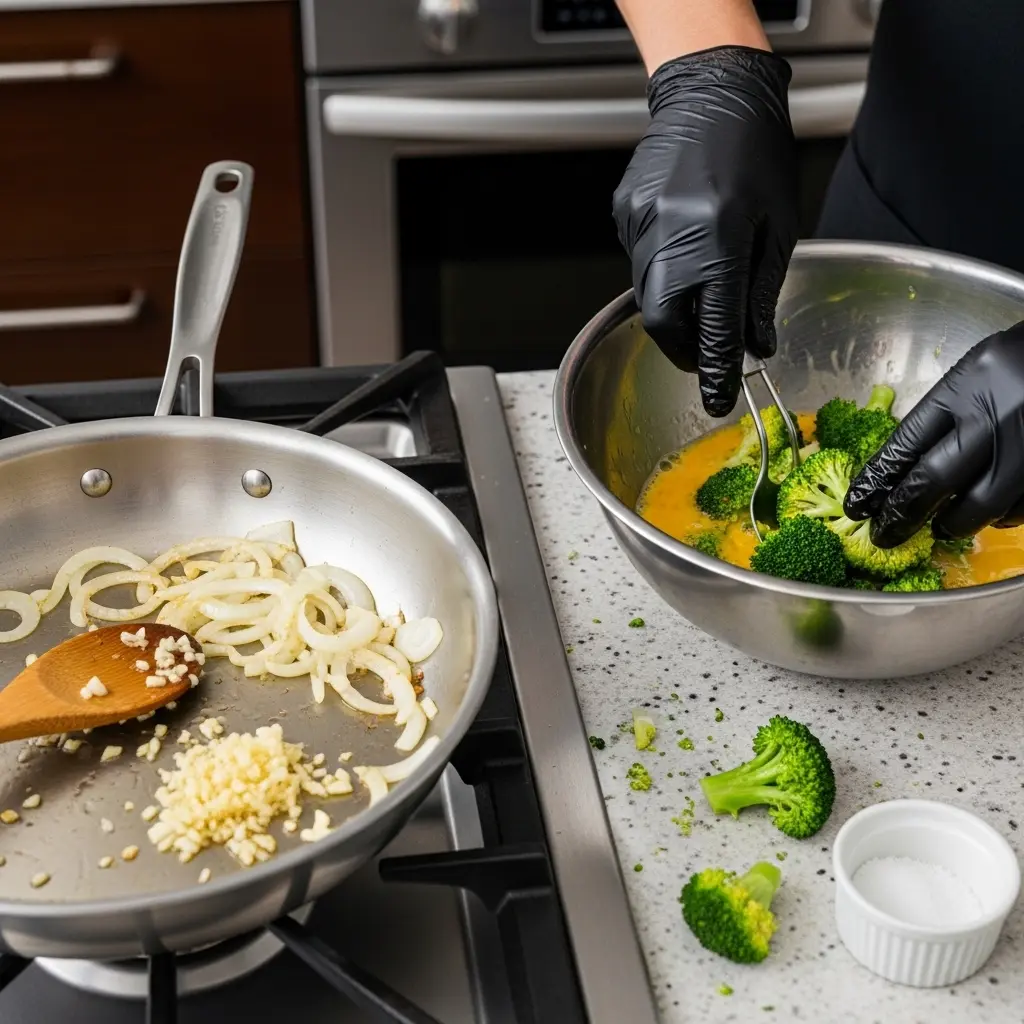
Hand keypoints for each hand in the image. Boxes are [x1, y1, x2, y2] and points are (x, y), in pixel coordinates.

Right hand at [612, 46, 798, 416]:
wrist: (714, 91)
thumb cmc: (756, 151)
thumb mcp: (778, 228)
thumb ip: (762, 293)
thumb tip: (756, 344)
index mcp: (719, 240)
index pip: (714, 328)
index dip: (716, 371)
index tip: (717, 399)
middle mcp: (672, 236)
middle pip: (664, 324)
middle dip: (685, 349)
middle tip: (705, 355)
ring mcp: (639, 226)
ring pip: (648, 297)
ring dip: (676, 310)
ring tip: (701, 291)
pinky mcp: (624, 215)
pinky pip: (640, 263)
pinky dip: (663, 272)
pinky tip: (683, 245)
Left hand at [844, 322, 1023, 545]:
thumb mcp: (979, 369)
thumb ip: (947, 412)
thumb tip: (906, 468)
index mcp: (968, 386)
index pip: (906, 443)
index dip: (877, 480)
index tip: (857, 503)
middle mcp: (997, 418)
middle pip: (932, 480)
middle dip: (901, 514)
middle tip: (883, 534)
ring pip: (979, 505)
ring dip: (952, 523)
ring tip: (939, 529)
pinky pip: (1019, 509)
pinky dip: (999, 517)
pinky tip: (988, 515)